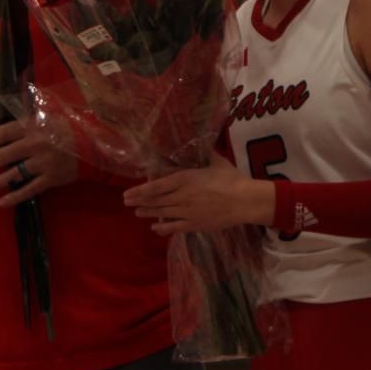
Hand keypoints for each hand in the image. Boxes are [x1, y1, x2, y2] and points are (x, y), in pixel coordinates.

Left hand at [0, 119, 78, 207]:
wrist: (93, 144)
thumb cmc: (67, 127)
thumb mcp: (44, 116)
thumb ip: (16, 119)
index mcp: (33, 126)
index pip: (1, 133)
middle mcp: (35, 144)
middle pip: (3, 155)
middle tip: (0, 160)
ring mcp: (42, 163)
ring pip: (12, 174)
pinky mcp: (50, 179)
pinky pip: (28, 190)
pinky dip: (13, 198)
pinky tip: (3, 202)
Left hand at [123, 156, 274, 233]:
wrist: (244, 201)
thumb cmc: (231, 179)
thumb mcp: (216, 162)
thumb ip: (206, 153)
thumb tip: (202, 141)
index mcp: (184, 179)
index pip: (155, 186)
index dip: (140, 190)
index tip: (128, 193)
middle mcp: (181, 196)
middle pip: (154, 200)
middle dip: (139, 201)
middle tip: (127, 202)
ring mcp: (186, 212)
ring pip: (161, 213)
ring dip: (147, 213)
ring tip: (137, 213)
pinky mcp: (194, 224)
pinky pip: (173, 227)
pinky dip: (162, 227)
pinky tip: (155, 228)